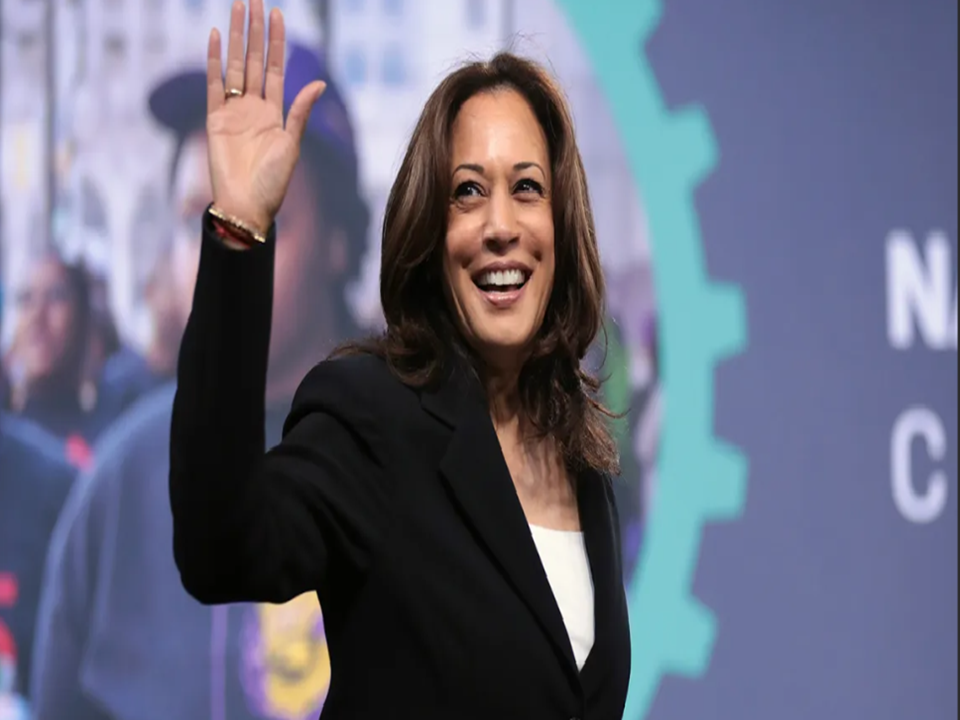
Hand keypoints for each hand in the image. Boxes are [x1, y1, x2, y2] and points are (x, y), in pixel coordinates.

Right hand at [206, 0, 325, 233]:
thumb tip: (319, 82)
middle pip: (254, 59)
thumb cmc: (273, 183)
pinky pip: (214, 83)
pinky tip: (216, 36)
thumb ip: (300, 112)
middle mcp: (253, 107)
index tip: (277, 14)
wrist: (246, 206)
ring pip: (235, 65)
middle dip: (255, 30)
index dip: (276, 41)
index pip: (276, 68)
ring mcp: (233, 111)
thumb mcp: (292, 145)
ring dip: (236, 37)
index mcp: (275, 113)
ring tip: (237, 8)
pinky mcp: (214, 119)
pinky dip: (214, 60)